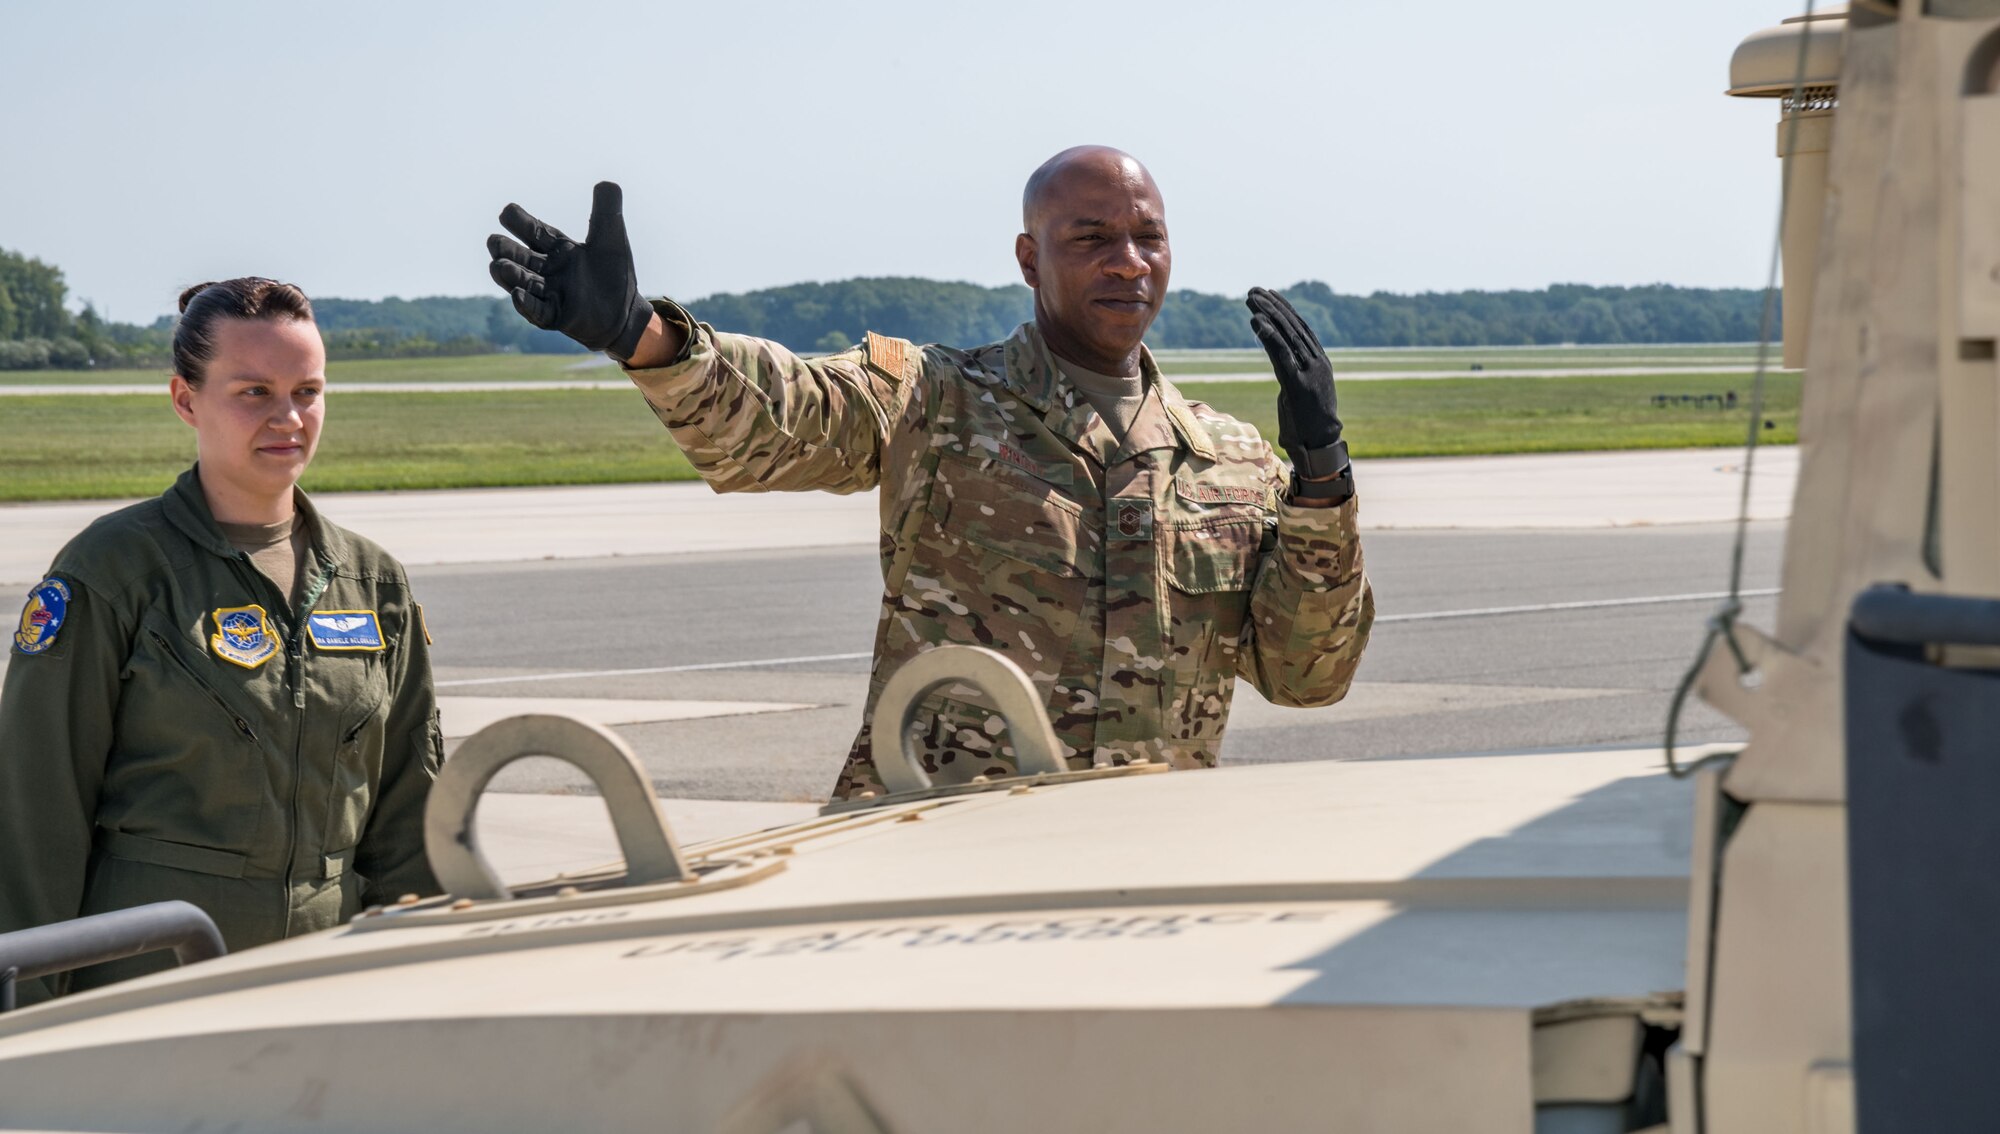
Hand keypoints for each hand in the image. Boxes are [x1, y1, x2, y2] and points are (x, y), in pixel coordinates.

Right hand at [487, 181, 654, 360]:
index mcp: (558, 250)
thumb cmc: (614, 275)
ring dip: (509, 275)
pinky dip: (527, 304)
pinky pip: (538, 311)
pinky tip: (517, 295)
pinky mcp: (556, 316)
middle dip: (506, 250)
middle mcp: (548, 270)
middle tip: (494, 241)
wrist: (626, 313)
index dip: (520, 222)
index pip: (534, 232)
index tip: (507, 211)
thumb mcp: (612, 238)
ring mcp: (549, 293)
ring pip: (522, 282)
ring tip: (498, 266)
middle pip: (520, 257)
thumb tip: (607, 183)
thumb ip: (608, 211)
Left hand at [1248, 287, 1351, 500]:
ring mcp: (1309, 373)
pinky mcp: (1298, 385)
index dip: (1285, 311)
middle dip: (1272, 307)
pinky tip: (1256, 322)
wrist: (1321, 446)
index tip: (1270, 296)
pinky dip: (1269, 336)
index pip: (1302, 330)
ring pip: (1287, 336)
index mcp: (1321, 364)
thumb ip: (1294, 377)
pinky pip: (1282, 355)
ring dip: (1267, 315)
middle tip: (1253, 291)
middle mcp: (1317, 363)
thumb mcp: (1301, 395)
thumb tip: (1284, 370)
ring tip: (1251, 300)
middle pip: (1292, 327)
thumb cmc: (1309, 426)